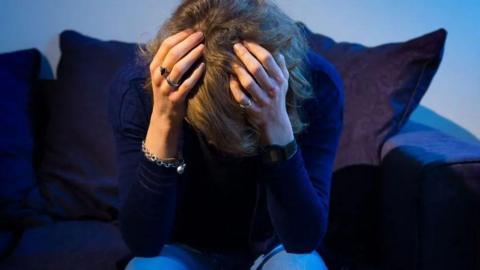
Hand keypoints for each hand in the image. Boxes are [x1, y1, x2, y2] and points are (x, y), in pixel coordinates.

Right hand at [145, 29, 205, 157]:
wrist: (164, 117)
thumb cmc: (168, 91)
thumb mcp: (163, 75)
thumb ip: (171, 60)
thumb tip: (187, 40)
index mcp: (154, 67)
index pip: (166, 45)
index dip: (180, 36)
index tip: (193, 30)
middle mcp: (158, 76)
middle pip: (173, 54)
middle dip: (188, 42)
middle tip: (201, 35)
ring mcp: (166, 88)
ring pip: (179, 68)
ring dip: (192, 55)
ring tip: (203, 47)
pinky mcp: (176, 99)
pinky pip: (187, 84)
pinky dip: (196, 74)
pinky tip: (203, 66)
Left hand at [230, 41, 293, 145]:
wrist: (276, 123)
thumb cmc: (278, 98)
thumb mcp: (284, 83)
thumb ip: (281, 67)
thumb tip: (278, 51)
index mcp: (280, 79)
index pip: (268, 59)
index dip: (255, 48)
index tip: (246, 41)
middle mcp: (272, 89)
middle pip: (257, 68)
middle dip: (244, 55)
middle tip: (235, 46)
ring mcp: (263, 100)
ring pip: (248, 82)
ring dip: (238, 70)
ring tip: (230, 61)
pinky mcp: (253, 110)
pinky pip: (241, 97)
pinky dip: (234, 87)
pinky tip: (230, 79)